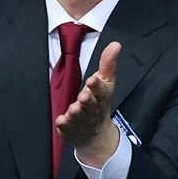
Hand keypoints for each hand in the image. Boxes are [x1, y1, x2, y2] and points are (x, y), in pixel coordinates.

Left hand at [57, 41, 120, 165]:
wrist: (96, 134)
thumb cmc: (99, 103)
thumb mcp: (106, 82)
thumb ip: (108, 63)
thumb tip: (116, 44)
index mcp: (102, 97)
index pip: (101, 91)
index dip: (97, 86)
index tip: (92, 80)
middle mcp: (92, 109)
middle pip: (91, 105)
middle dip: (88, 100)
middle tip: (84, 95)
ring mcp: (82, 121)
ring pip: (79, 117)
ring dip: (76, 112)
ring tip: (73, 108)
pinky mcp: (71, 129)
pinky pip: (67, 128)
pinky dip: (64, 125)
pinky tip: (61, 120)